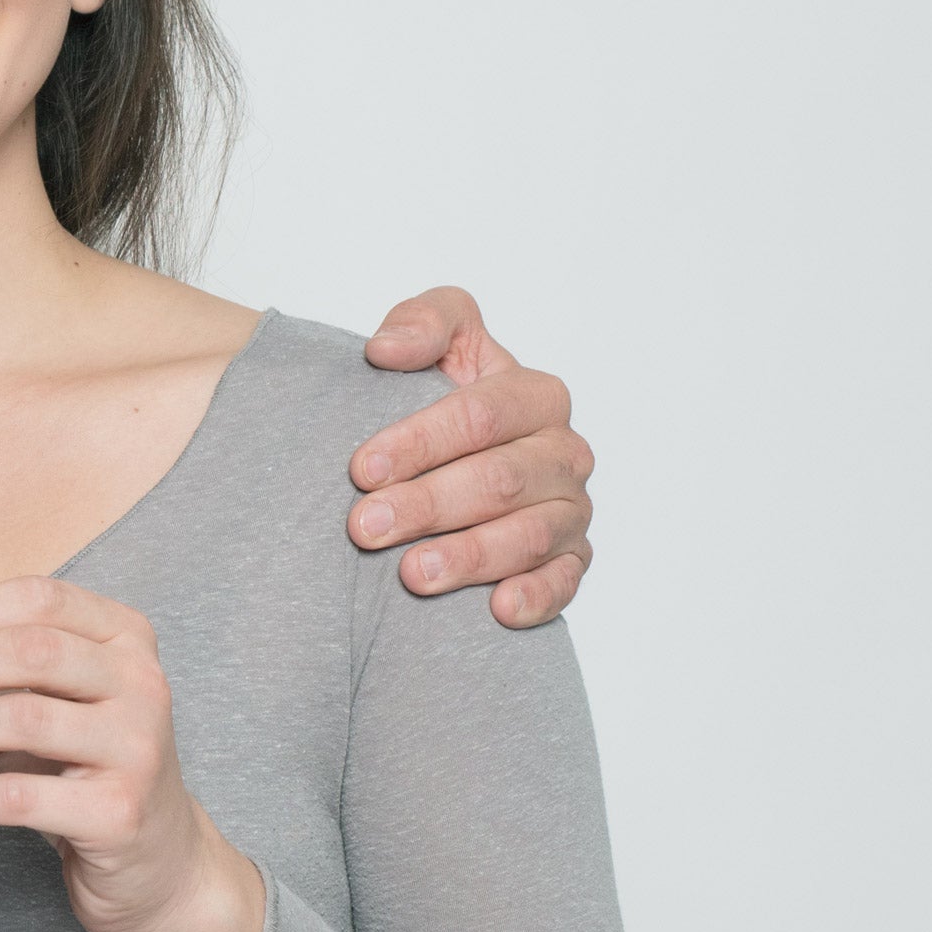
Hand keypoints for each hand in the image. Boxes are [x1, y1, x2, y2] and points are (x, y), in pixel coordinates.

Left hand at [0, 581, 263, 931]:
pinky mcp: (118, 813)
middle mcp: (142, 684)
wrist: (161, 863)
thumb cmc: (91, 770)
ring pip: (23, 718)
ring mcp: (137, 748)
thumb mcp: (60, 702)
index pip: (39, 597)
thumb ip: (7, 669)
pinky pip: (21, 797)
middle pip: (28, 650)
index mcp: (127, 639)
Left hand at [356, 288, 594, 628]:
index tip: (361, 467)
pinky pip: (565, 582)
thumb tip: (388, 348)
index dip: (420, 440)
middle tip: (365, 527)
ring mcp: (569, 510)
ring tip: (411, 574)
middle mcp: (562, 453)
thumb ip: (422, 322)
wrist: (448, 457)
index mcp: (535, 395)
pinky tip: (496, 609)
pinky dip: (536, 597)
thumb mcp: (435, 342)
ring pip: (529, 535)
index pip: (481, 415)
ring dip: (469, 557)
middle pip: (499, 479)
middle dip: (428, 504)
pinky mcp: (570, 560)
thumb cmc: (437, 395)